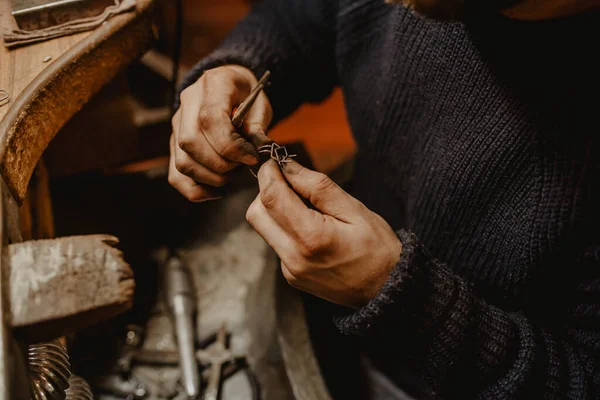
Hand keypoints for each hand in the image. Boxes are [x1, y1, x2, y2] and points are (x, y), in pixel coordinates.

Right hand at [169, 65, 272, 200]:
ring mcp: (177, 125)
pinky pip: (176, 175)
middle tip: (243, 164)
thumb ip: (258, 129)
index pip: (210, 120)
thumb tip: (257, 155)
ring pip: (183, 162)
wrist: (232, 87)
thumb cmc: (247, 96)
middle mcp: (188, 103)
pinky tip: (216, 191)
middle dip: (222, 164)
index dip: (231, 146)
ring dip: (212, 177)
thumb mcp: (260, 105)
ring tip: (233, 171)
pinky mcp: (175, 144)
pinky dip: (196, 190)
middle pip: (191, 143)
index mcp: (213, 84)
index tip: (251, 158)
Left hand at [246, 160, 401, 307]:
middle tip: (292, 182)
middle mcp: (293, 258)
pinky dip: (287, 228)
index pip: (271, 198)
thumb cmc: (377, 248)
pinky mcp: (291, 276)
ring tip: (309, 207)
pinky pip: (277, 244)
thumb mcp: (354, 209)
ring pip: (264, 229)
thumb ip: (317, 187)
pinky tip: (313, 229)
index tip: (276, 161)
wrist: (387, 290)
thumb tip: (287, 167)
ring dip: (276, 210)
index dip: (269, 174)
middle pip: (256, 214)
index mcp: (311, 238)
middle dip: (267, 192)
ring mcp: (290, 271)